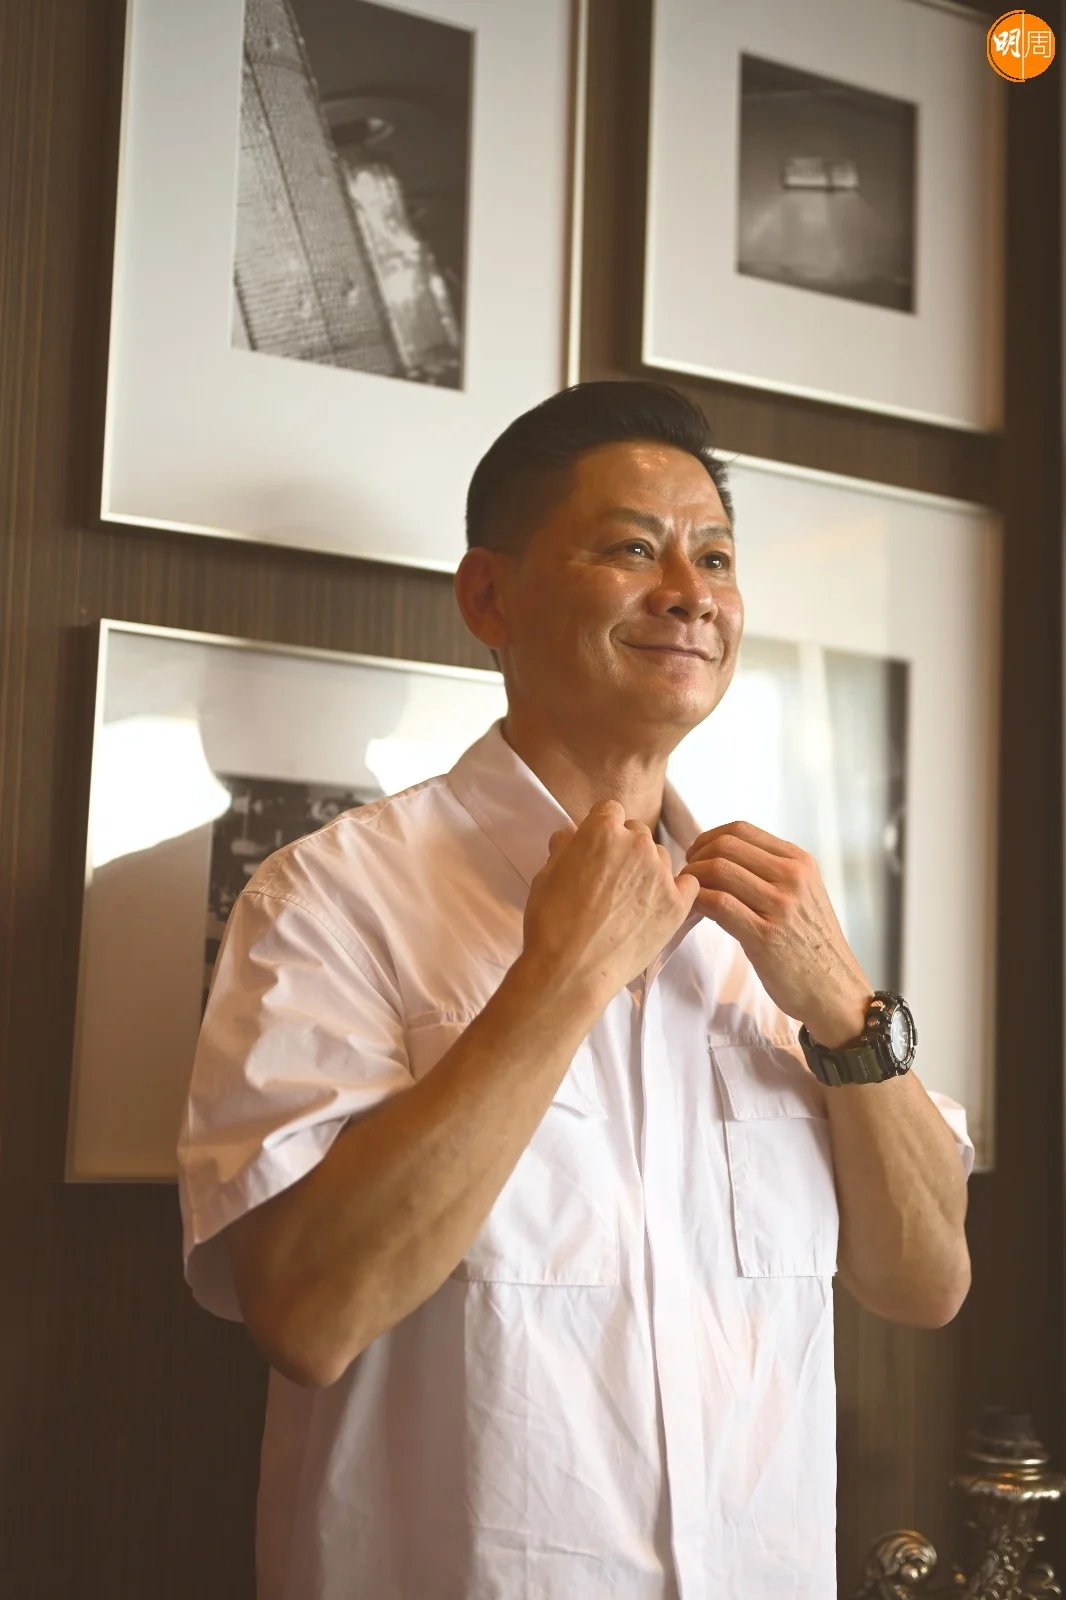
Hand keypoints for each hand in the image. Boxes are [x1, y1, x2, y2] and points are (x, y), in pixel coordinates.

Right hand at [523, 800, 699, 1002]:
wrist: (571, 970)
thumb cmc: (552, 923)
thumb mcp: (545, 875)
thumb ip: (564, 848)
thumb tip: (571, 837)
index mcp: (603, 830)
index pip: (611, 811)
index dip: (602, 829)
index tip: (597, 848)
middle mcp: (637, 844)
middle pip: (638, 832)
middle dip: (626, 848)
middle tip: (611, 878)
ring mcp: (661, 874)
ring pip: (660, 857)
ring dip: (648, 869)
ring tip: (629, 900)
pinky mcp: (678, 904)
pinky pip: (688, 884)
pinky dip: (676, 890)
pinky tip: (658, 906)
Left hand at [684, 821, 870, 1045]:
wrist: (835, 990)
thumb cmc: (812, 944)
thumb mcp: (804, 894)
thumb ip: (772, 873)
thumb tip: (722, 856)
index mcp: (800, 862)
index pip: (741, 829)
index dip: (708, 838)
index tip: (696, 855)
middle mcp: (792, 877)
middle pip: (725, 846)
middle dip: (696, 857)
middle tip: (686, 876)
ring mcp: (780, 905)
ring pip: (718, 871)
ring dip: (692, 880)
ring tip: (687, 895)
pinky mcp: (765, 936)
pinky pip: (719, 904)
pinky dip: (697, 902)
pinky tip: (693, 911)